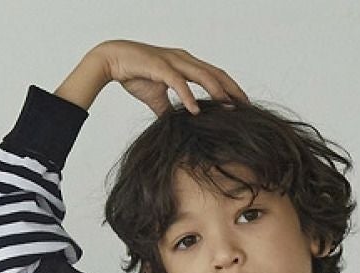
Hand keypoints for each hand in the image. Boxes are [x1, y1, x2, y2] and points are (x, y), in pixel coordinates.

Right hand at [95, 39, 249, 117]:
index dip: (230, 88)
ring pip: (202, 75)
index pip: (215, 75)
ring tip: (229, 107)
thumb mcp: (157, 98)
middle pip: (215, 73)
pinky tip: (196, 110)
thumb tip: (177, 125)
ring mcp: (173, 61)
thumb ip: (170, 110)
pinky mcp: (160, 67)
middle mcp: (183, 59)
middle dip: (232, 90)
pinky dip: (188, 96)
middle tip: (246, 107)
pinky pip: (178, 82)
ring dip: (217, 91)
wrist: (112, 60)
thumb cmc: (135, 75)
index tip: (242, 104)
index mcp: (185, 64)